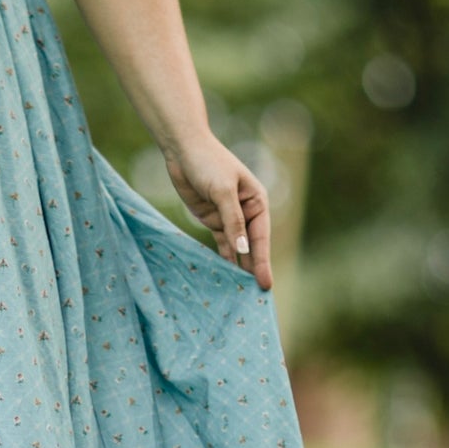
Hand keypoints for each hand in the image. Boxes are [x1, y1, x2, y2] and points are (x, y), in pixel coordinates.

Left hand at [163, 137, 273, 290]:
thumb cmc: (207, 163)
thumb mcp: (222, 191)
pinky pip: (221, 244)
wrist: (183, 149)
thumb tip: (243, 250)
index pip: (261, 238)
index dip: (263, 262)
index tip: (265, 284)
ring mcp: (229, 217)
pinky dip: (223, 258)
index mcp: (257, 202)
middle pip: (252, 246)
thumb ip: (232, 221)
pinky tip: (226, 276)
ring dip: (239, 267)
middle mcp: (246, 212)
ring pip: (237, 248)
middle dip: (254, 269)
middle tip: (257, 298)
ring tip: (242, 293)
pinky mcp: (213, 220)